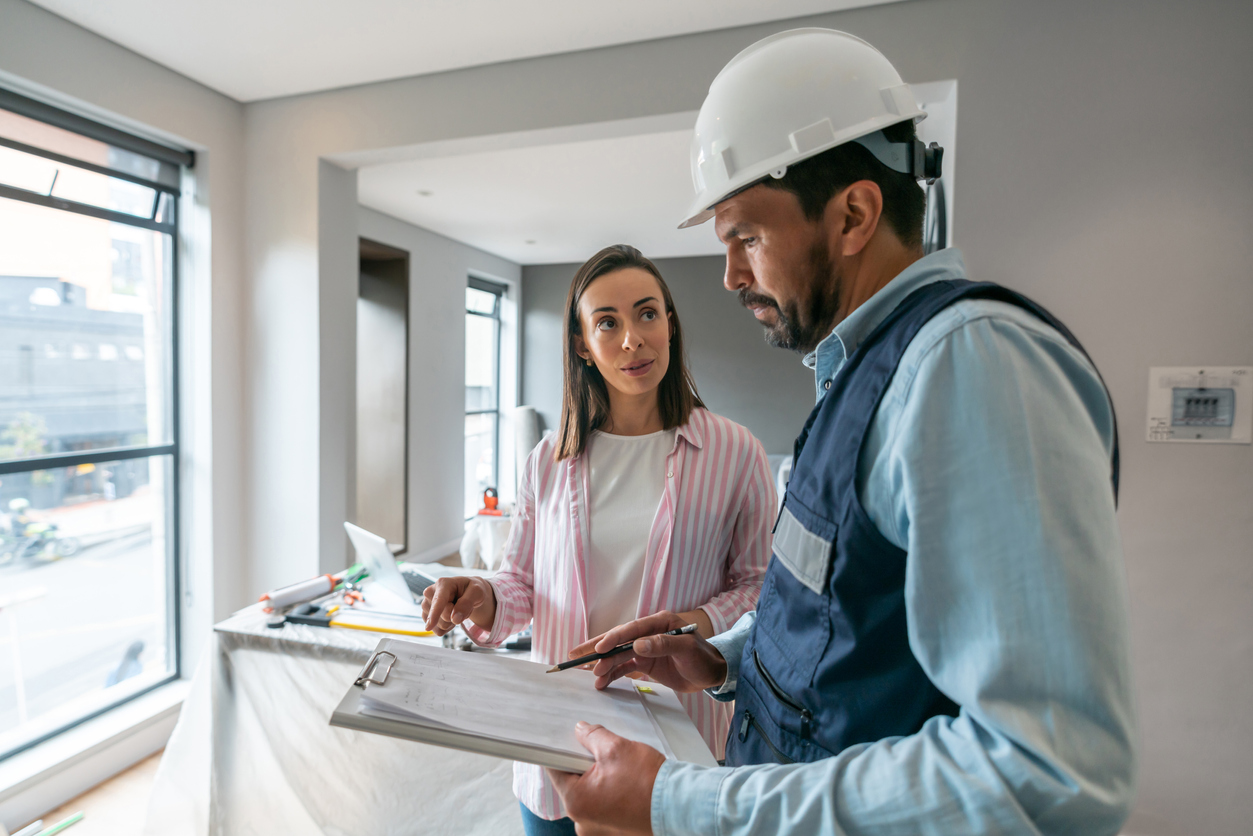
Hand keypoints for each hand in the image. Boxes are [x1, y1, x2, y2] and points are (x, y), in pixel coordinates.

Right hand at [421, 576, 496, 635]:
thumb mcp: (477, 592)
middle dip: (456, 616)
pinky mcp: (426, 616)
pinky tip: (450, 615)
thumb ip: (467, 603)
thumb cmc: (471, 589)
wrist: (467, 592)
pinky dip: (448, 627)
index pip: (438, 601)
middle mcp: (430, 593)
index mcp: (443, 584)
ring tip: (456, 608)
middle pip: (443, 616)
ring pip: (440, 625)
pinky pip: (438, 631)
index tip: (429, 626)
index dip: (434, 613)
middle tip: (462, 604)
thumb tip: (455, 619)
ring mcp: (426, 605)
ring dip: (452, 622)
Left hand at [548, 721, 661, 835]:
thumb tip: (580, 730)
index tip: (566, 740)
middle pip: (573, 783)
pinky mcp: (614, 830)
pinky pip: (603, 805)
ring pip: (590, 794)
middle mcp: (583, 821)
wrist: (679, 805)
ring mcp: (598, 829)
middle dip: (584, 764)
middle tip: (600, 750)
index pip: (555, 770)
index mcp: (576, 802)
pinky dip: (610, 792)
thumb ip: (591, 736)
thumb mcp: (615, 748)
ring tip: (618, 767)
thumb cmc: (648, 781)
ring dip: (599, 778)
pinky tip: (625, 781)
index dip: (560, 751)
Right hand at [568, 611, 726, 693]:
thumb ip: (663, 644)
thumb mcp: (686, 649)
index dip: (613, 638)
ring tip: (588, 675)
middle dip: (597, 648)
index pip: (631, 629)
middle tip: (576, 655)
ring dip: (603, 665)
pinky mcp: (645, 663)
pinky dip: (612, 674)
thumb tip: (637, 645)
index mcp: (659, 622)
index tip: (599, 649)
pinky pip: (625, 667)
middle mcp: (649, 633)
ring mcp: (645, 648)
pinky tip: (601, 682)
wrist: (712, 674)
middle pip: (619, 639)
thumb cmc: (703, 658)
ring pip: (618, 655)